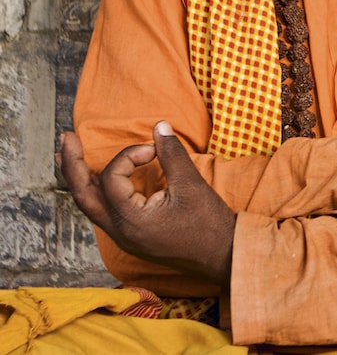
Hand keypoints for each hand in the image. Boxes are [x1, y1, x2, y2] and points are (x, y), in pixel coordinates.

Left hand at [57, 122, 235, 283]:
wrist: (223, 256)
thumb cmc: (209, 224)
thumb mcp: (191, 186)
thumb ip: (172, 155)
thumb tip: (160, 126)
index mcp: (132, 220)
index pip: (112, 178)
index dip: (128, 155)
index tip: (152, 149)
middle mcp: (120, 231)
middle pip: (83, 195)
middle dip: (72, 165)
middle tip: (67, 138)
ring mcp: (123, 237)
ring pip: (89, 205)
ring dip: (79, 179)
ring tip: (67, 156)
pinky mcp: (131, 237)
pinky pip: (102, 212)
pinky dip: (95, 193)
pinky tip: (94, 181)